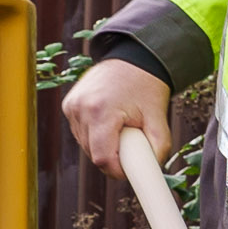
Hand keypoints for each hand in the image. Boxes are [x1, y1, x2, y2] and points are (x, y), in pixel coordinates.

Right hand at [62, 58, 173, 173]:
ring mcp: (72, 106)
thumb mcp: (158, 116)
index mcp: (101, 111)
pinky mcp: (68, 105)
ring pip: (85, 145)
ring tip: (119, 128)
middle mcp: (81, 108)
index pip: (102, 158)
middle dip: (112, 156)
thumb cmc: (145, 84)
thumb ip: (159, 145)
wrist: (133, 57)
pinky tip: (107, 121)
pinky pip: (80, 132)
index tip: (129, 171)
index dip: (117, 170)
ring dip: (102, 145)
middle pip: (93, 154)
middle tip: (130, 144)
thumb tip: (153, 168)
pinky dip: (94, 134)